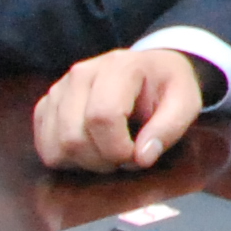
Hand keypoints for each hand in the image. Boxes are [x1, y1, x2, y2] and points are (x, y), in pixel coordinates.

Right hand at [35, 46, 203, 171]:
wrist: (149, 70)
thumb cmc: (167, 87)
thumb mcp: (185, 102)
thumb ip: (169, 128)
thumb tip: (142, 158)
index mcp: (118, 67)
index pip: (102, 117)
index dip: (118, 149)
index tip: (137, 155)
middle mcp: (81, 73)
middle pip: (74, 136)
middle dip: (102, 160)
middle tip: (125, 157)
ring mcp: (59, 88)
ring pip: (56, 145)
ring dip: (84, 163)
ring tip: (108, 152)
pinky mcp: (47, 105)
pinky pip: (44, 146)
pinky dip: (67, 159)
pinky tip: (90, 150)